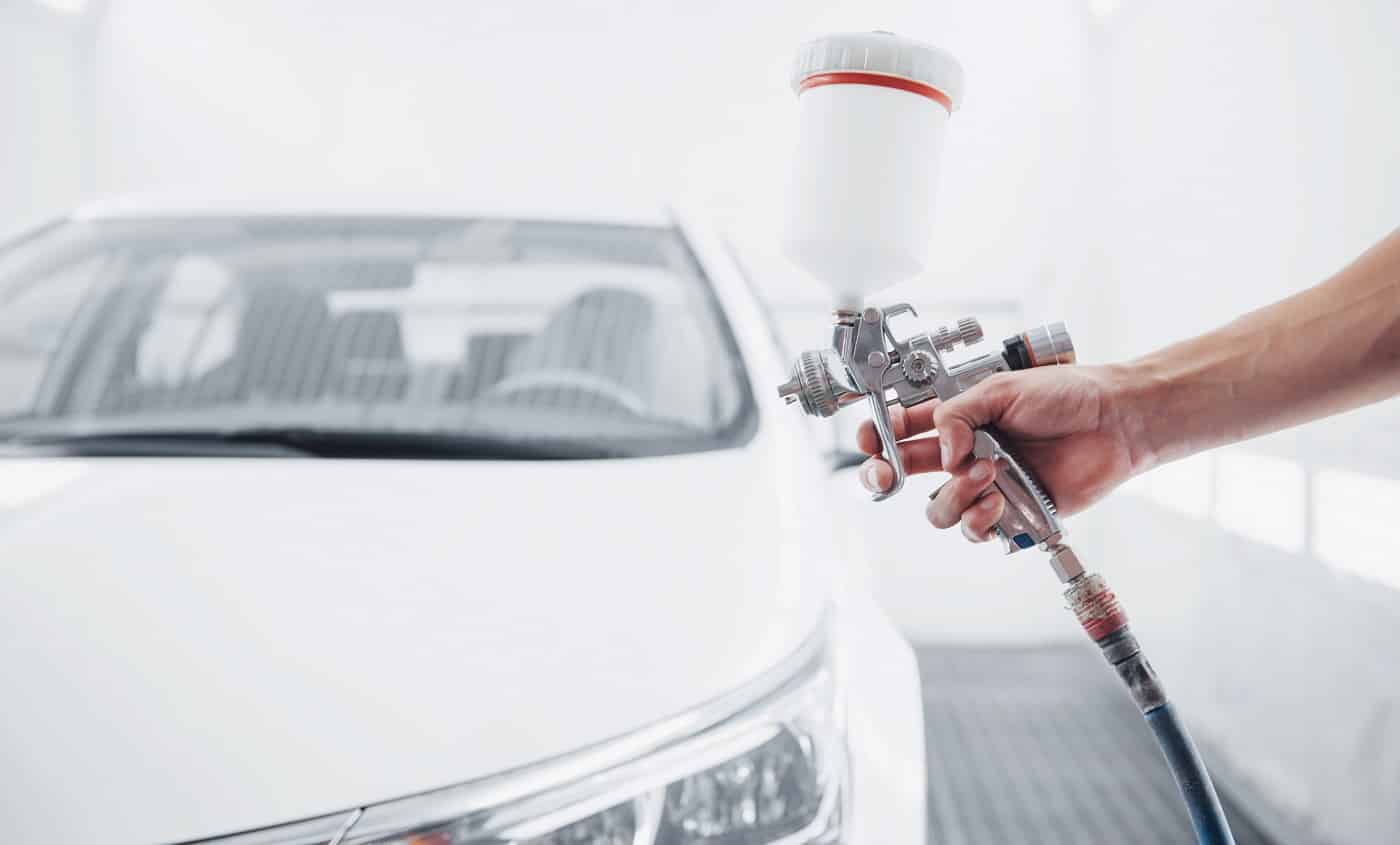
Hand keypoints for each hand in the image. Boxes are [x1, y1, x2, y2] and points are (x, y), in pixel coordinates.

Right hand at [856, 364, 1141, 541]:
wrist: (1113, 423)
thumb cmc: (1065, 396)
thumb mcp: (1000, 389)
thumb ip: (957, 415)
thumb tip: (942, 452)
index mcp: (956, 419)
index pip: (902, 430)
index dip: (879, 435)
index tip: (873, 438)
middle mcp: (964, 454)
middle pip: (904, 474)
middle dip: (885, 475)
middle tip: (887, 474)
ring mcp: (984, 485)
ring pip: (938, 509)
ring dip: (953, 494)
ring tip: (985, 473)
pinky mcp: (1010, 513)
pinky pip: (974, 530)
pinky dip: (979, 518)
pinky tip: (997, 500)